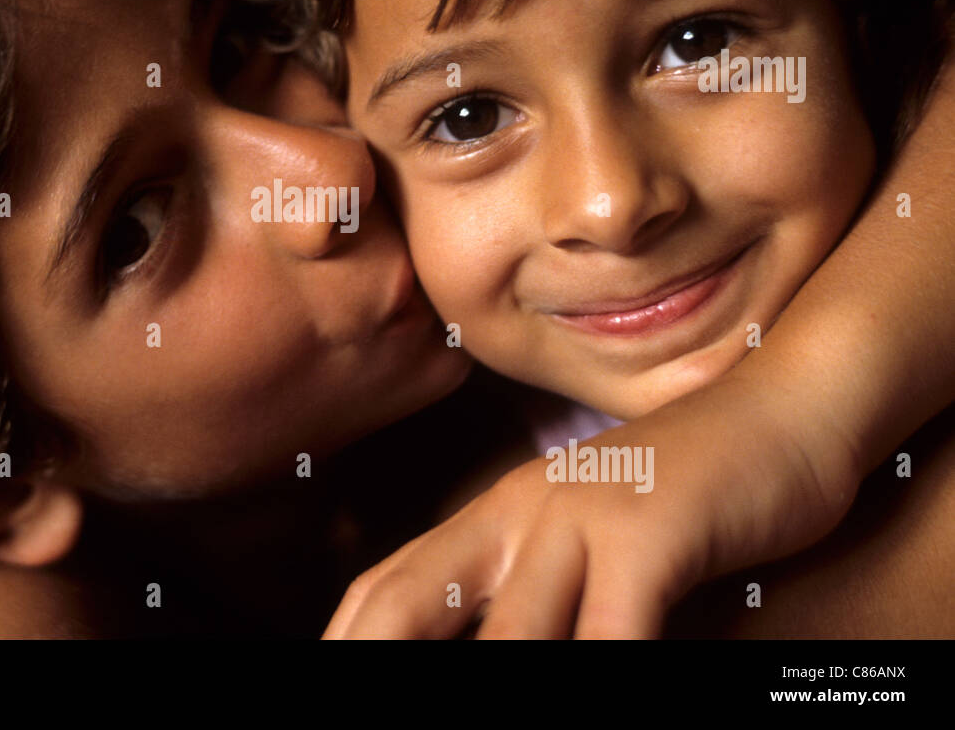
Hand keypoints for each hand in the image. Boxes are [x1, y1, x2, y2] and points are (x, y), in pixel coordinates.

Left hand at [323, 391, 861, 638]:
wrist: (783, 414)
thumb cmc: (684, 496)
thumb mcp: (587, 536)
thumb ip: (531, 588)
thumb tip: (488, 634)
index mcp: (494, 518)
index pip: (385, 591)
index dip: (344, 642)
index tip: (330, 674)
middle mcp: (519, 514)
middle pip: (411, 606)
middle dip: (381, 665)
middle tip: (364, 720)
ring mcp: (580, 517)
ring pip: (510, 637)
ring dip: (501, 682)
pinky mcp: (649, 532)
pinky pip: (611, 631)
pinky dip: (605, 665)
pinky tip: (604, 685)